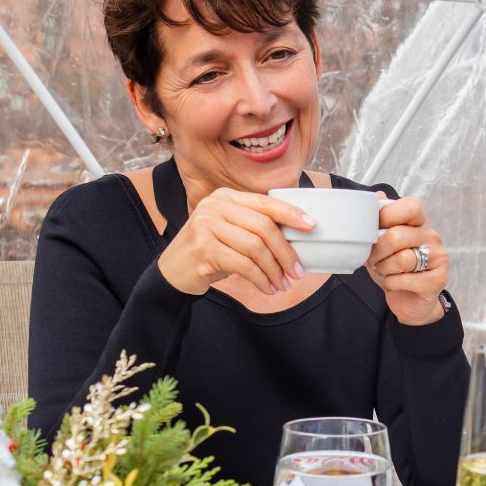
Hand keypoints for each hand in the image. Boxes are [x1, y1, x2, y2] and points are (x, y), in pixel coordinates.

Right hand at [157, 187, 312, 295]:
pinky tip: (267, 288)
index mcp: (226, 197)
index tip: (312, 226)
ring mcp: (206, 225)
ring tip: (282, 285)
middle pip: (264, 227)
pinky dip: (260, 279)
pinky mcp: (203, 248)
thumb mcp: (231, 233)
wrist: (174, 271)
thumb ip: (255, 229)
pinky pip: (243, 265)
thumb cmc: (211, 252)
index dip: (291, 214)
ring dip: (274, 270)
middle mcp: (215, 206)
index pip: (266, 202)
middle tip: (297, 272)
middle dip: (286, 252)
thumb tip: (296, 240)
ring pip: (255, 247)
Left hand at [366, 195, 448, 325]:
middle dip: (378, 250)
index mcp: (419, 223)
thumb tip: (377, 195)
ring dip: (385, 268)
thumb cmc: (395, 270)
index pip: (410, 207)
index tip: (375, 229)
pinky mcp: (438, 279)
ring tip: (385, 271)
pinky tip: (394, 283)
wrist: (409, 301)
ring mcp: (438, 258)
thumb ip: (380, 221)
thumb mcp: (382, 244)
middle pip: (398, 235)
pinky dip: (392, 283)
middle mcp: (432, 237)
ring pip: (402, 259)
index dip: (387, 216)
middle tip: (373, 259)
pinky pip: (406, 279)